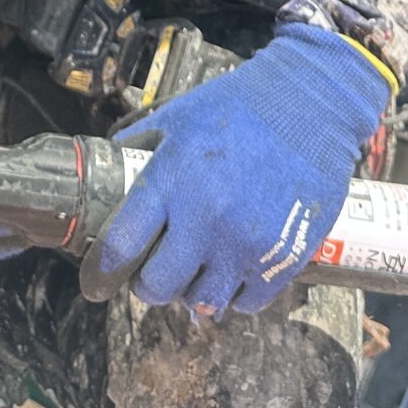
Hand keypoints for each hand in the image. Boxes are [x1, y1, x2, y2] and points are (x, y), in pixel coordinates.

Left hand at [88, 27, 389, 315]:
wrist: (312, 104)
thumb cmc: (241, 105)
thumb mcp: (177, 116)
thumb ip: (138, 148)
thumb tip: (106, 174)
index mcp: (173, 178)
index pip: (121, 245)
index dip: (101, 271)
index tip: (95, 281)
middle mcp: (207, 216)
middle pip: (158, 286)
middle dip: (147, 284)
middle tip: (152, 272)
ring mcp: (246, 242)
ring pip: (202, 301)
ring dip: (192, 289)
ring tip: (196, 267)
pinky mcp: (284, 258)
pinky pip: (246, 303)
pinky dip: (235, 292)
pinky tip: (233, 268)